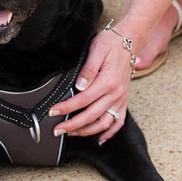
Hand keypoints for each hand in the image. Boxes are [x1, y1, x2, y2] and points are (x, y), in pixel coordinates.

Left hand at [47, 27, 130, 143]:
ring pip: (104, 123)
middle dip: (72, 125)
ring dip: (87, 131)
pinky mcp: (124, 101)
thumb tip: (79, 85)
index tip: (53, 112)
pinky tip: (99, 139)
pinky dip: (110, 133)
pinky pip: (119, 122)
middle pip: (91, 115)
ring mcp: (121, 99)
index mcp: (108, 81)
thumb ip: (88, 69)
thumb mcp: (97, 49)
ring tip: (71, 133)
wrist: (129, 41)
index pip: (83, 100)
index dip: (66, 108)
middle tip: (57, 130)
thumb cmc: (111, 44)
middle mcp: (116, 93)